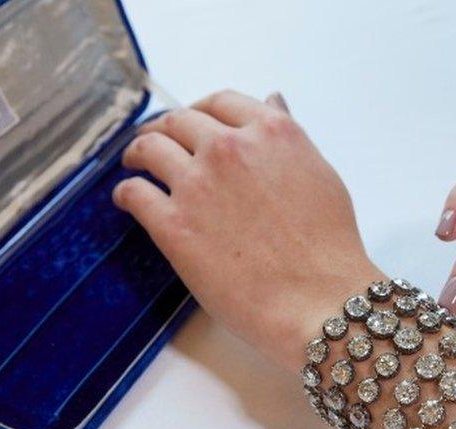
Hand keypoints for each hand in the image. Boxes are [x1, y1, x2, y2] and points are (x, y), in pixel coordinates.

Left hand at [114, 90, 382, 368]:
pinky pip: (134, 193)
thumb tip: (271, 102)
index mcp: (270, 131)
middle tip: (158, 142)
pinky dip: (125, 191)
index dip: (201, 110)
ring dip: (137, 151)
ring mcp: (197, 184)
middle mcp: (229, 147)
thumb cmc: (329, 246)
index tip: (194, 123)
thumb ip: (289, 138)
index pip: (221, 102)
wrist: (317, 299)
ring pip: (150, 147)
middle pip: (180, 121)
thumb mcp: (320, 174)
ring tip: (133, 162)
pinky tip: (125, 198)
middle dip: (166, 128)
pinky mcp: (173, 224)